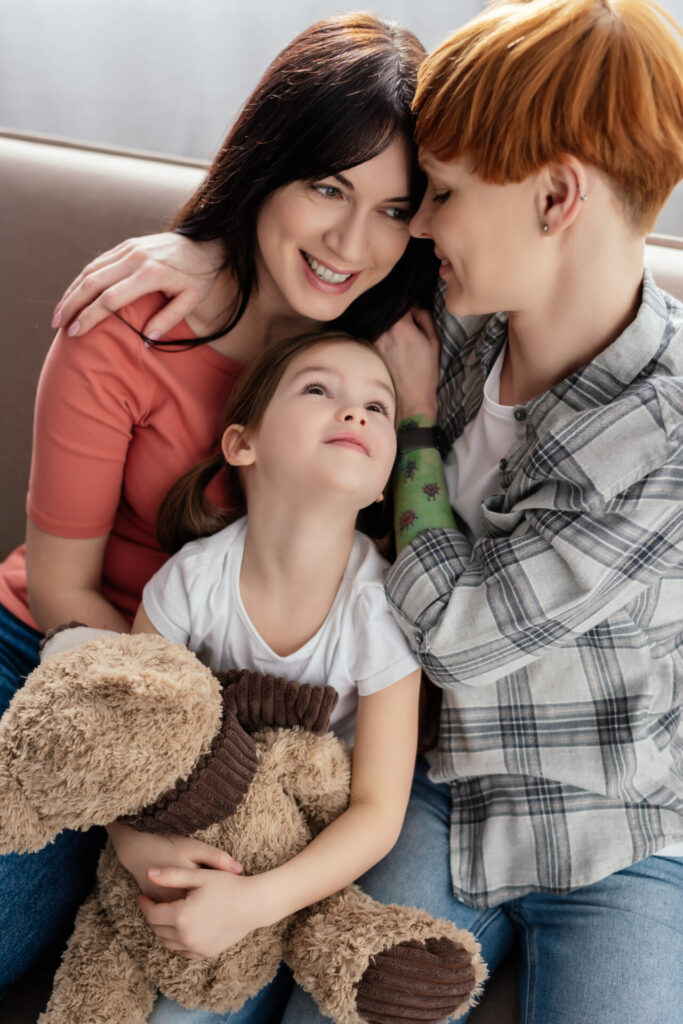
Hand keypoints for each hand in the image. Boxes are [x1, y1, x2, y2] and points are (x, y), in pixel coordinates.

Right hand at [52, 234, 223, 338]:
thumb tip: (146, 340)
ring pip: (90, 270)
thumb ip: (168, 320)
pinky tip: (73, 294)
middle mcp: (134, 258)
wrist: (206, 242)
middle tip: (58, 325)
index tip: (76, 332)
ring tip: (59, 313)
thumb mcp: (191, 300)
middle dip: (72, 304)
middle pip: (92, 282)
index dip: (91, 316)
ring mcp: (128, 249)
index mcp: (150, 274)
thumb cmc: (199, 276)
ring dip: (72, 291)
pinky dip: (82, 279)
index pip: (111, 298)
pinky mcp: (127, 245)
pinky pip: (98, 262)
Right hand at [106, 821, 240, 902]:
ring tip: (210, 899)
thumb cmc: (170, 845)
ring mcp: (164, 908)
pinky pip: (175, 915)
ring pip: (187, 916)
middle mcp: (174, 904)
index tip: (231, 889)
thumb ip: (217, 859)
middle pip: (201, 913)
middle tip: (221, 895)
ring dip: (199, 912)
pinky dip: (186, 911)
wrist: (137, 848)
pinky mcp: (158, 907)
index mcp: (187, 890)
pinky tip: (196, 900)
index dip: (224, 897)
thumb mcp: (196, 848)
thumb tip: (239, 870)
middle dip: (212, 907)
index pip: (213, 903)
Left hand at [139, 867, 266, 958]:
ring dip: (162, 930)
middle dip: (152, 916)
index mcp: (181, 916)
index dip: (144, 904)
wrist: (254, 904)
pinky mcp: (206, 953)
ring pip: (168, 943)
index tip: (142, 896)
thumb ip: (171, 875)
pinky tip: (181, 928)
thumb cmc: (228, 885)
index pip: (152, 914)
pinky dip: (176, 942)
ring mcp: (196, 947)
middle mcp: (186, 937)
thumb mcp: (199, 876)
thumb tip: (148, 873)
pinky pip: (182, 951)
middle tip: (153, 904)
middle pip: (158, 930)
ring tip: (165, 915)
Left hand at [375, 308, 440, 421]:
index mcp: (400, 326)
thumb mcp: (434, 340)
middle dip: (401, 313)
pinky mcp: (372, 349)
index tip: (417, 310)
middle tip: (412, 323)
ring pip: (383, 321)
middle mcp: (384, 331)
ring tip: (404, 336)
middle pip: (390, 310)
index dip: (411, 303)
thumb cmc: (426, 370)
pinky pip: (378, 332)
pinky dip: (385, 332)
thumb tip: (416, 306)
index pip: (402, 301)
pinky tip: (396, 344)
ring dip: (392, 323)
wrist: (412, 397)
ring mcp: (375, 340)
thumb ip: (425, 317)